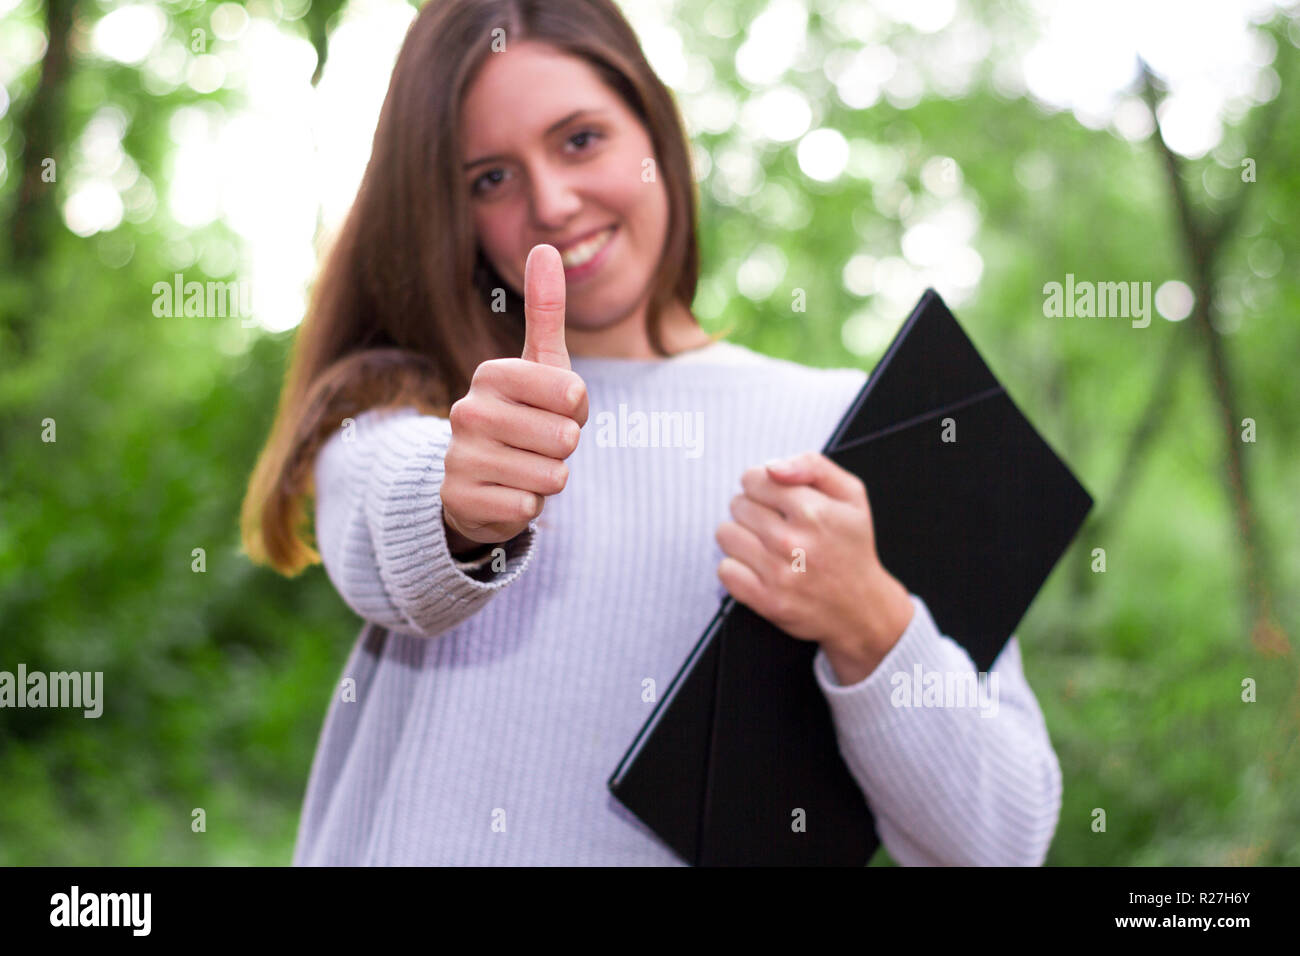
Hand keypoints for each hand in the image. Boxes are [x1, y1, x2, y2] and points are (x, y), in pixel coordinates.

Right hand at [440, 244, 588, 547]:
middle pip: (564, 438)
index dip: (576, 411)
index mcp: (492, 375)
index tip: (554, 410)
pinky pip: (527, 506)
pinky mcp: (459, 499)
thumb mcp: (541, 366)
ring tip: (524, 467)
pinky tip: (508, 492)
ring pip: (550, 475)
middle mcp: (467, 411)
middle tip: (539, 444)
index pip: (572, 394)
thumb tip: (547, 246)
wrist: (479, 480)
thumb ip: (546, 310)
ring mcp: (459, 456)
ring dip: (548, 479)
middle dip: (564, 449)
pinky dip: (528, 505)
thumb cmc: (524, 416)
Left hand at [714, 451, 913, 679]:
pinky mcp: (766, 600)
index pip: (753, 479)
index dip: (761, 485)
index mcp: (813, 510)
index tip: (774, 499)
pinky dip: (737, 567)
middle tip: (774, 524)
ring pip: (725, 534)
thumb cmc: (852, 547)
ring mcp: (778, 573)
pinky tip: (758, 568)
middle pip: (737, 505)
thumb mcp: (851, 495)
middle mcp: (793, 541)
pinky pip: (724, 569)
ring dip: (741, 537)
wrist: (863, 609)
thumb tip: (770, 466)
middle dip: (752, 510)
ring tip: (765, 545)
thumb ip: (812, 466)